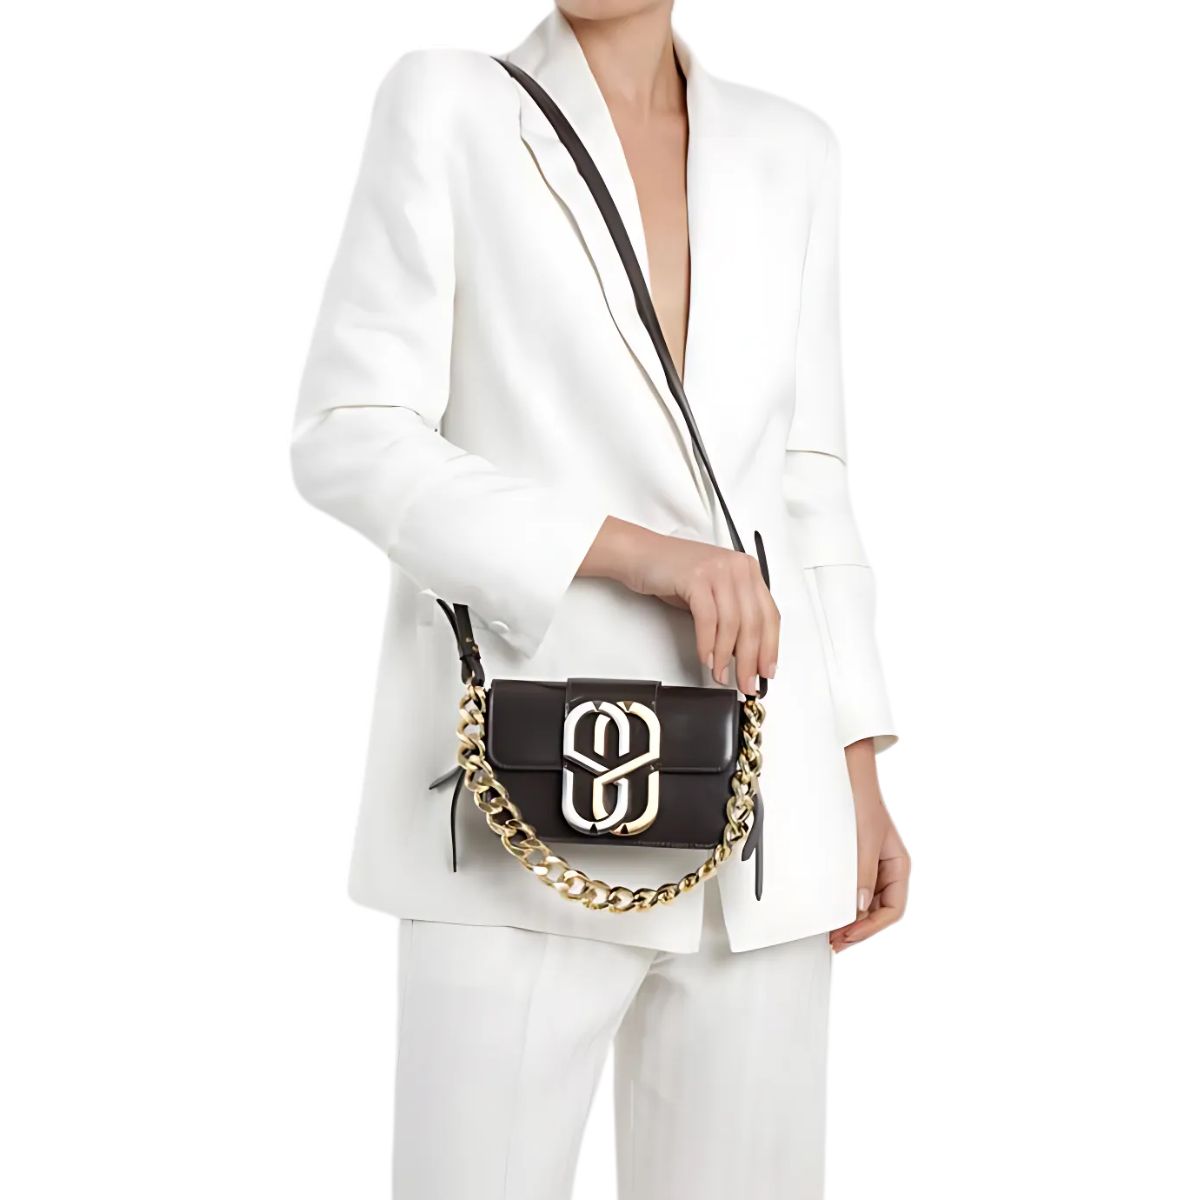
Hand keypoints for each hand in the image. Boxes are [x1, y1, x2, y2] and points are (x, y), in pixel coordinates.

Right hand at [579, 516, 777, 695]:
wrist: (641, 554)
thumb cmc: (674, 574)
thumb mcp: (713, 592)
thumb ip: (732, 615)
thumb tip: (745, 653)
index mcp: (748, 570)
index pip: (770, 615)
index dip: (770, 647)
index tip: (766, 671)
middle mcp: (737, 567)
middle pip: (754, 622)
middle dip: (751, 659)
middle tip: (746, 682)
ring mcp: (718, 570)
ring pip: (733, 623)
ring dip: (727, 656)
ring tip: (721, 674)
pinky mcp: (696, 577)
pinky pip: (708, 619)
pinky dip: (708, 644)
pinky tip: (706, 658)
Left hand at [830, 738, 909, 951]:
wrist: (845, 773)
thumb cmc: (861, 802)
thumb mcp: (864, 840)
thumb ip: (862, 874)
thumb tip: (857, 909)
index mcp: (899, 866)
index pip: (893, 909)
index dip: (871, 927)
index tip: (847, 935)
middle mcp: (887, 869)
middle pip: (878, 911)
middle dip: (858, 929)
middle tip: (834, 942)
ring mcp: (870, 866)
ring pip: (864, 904)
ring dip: (850, 920)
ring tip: (829, 933)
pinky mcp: (853, 861)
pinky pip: (851, 889)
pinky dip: (842, 904)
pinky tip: (829, 911)